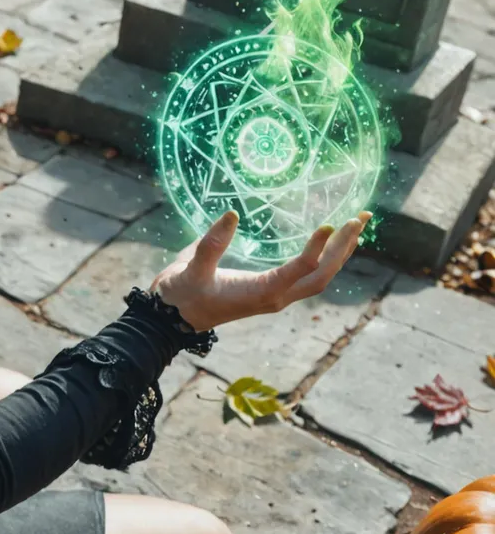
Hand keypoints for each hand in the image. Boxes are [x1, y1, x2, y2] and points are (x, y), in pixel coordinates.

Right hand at [149, 209, 372, 332]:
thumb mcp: (191, 268)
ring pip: (320, 277)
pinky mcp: (271, 292)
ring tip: (356, 225)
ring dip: (340, 253)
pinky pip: (308, 277)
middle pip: (322, 275)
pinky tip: (330, 243)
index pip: (301, 270)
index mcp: (261, 293)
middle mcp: (275, 297)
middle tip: (361, 217)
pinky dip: (325, 259)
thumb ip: (210, 243)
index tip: (329, 223)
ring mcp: (276, 296)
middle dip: (344, 247)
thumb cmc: (181, 294)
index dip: (318, 248)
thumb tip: (232, 214)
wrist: (171, 319)